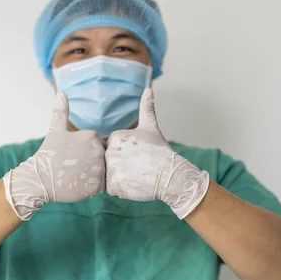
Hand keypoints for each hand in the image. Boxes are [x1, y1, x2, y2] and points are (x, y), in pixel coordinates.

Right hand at [3, 92, 105, 219]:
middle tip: (75, 168)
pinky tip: (78, 185)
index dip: (87, 152)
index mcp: (92, 136)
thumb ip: (61, 112)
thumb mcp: (55, 130)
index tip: (74, 156)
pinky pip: (101, 187)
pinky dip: (92, 187)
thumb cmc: (48, 155)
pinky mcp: (97, 186)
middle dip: (92, 164)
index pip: (100, 145)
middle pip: (103, 159)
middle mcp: (98, 150)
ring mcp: (98, 168)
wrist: (39, 179)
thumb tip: (60, 92)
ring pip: (103, 173)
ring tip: (77, 177)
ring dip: (93, 176)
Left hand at [105, 89, 209, 218]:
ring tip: (136, 176)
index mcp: (115, 137)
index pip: (112, 150)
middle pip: (109, 163)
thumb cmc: (161, 151)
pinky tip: (134, 184)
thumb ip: (146, 108)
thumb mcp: (151, 126)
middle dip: (121, 168)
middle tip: (138, 168)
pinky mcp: (114, 186)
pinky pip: (112, 189)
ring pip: (109, 177)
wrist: (171, 174)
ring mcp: (111, 169)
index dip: (124, 156)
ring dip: (120, 179)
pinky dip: (121, 189)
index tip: (137, 157)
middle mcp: (110, 152)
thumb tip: (149, 89)